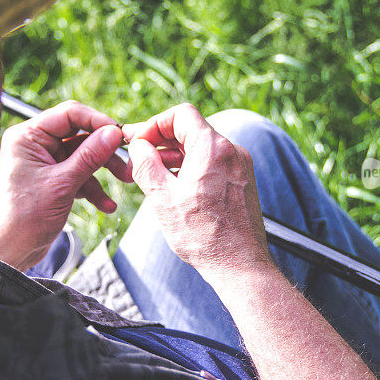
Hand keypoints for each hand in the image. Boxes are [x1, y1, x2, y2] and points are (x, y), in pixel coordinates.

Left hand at [0, 100, 130, 270]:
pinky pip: (79, 175)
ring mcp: (45, 162)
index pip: (69, 114)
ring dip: (103, 170)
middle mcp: (35, 144)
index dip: (97, 121)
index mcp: (28, 136)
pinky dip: (94, 188)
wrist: (11, 250)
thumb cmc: (25, 217)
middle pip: (80, 135)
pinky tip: (106, 205)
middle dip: (104, 150)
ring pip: (83, 156)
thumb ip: (89, 156)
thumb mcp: (63, 183)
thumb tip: (113, 133)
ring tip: (125, 180)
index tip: (120, 133)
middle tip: (127, 159)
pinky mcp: (53, 179)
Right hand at [122, 104, 272, 279]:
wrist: (239, 265)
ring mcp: (240, 165)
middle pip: (191, 129)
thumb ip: (146, 165)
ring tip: (153, 177)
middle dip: (161, 142)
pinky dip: (191, 167)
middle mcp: (231, 151)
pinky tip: (175, 188)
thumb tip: (138, 146)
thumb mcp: (163, 199)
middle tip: (139, 159)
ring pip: (201, 147)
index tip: (139, 141)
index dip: (154, 124)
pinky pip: (212, 162)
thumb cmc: (204, 236)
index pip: (181, 114)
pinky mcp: (242, 180)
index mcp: (213, 148)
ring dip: (175, 156)